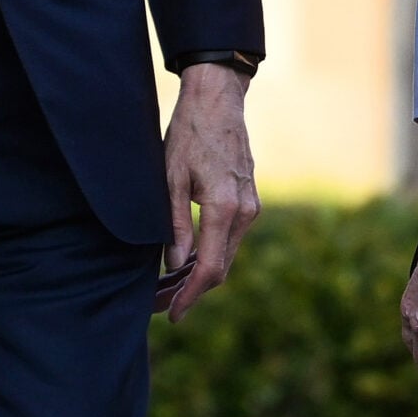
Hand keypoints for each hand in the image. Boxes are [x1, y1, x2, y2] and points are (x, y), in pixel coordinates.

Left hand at [160, 64, 258, 320]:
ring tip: (172, 284)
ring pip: (228, 253)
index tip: (174, 314)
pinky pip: (232, 237)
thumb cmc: (189, 135)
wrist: (218, 101)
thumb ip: (173, 225)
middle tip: (166, 304)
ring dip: (203, 272)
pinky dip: (212, 252)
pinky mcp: (250, 199)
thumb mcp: (170, 179)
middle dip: (194, 289)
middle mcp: (245, 212)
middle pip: (222, 266)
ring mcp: (251, 206)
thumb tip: (174, 264)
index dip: (191, 295)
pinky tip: (189, 257)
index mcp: (223, 208)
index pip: (209, 267)